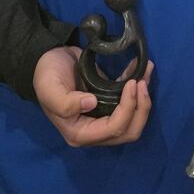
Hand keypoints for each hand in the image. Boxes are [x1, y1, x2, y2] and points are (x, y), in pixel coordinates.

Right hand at [33, 45, 153, 146]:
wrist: (48, 59)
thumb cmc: (46, 76)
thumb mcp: (50, 89)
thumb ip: (66, 102)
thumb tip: (91, 103)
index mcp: (79, 133)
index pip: (113, 129)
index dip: (127, 109)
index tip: (131, 84)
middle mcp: (94, 130)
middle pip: (128, 131)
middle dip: (140, 108)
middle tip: (141, 83)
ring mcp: (103, 117)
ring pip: (133, 119)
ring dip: (143, 98)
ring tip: (146, 71)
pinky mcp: (109, 103)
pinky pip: (130, 102)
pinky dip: (139, 88)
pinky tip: (143, 68)